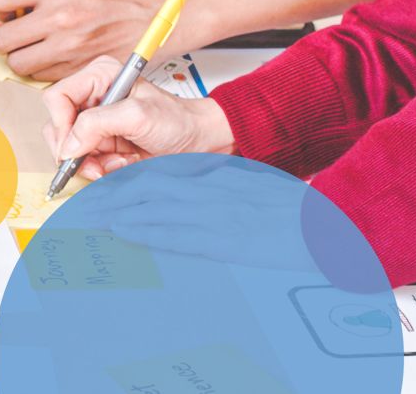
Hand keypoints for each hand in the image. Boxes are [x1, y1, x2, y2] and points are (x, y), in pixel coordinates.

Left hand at [0, 0, 183, 80]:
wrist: (159, 8)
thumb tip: (9, 5)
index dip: (1, 9)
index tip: (9, 12)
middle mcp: (60, 16)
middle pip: (3, 40)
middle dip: (7, 40)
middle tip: (19, 35)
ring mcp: (70, 45)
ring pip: (20, 65)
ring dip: (25, 58)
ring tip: (39, 47)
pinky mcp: (82, 67)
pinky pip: (45, 77)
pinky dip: (47, 70)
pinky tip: (59, 56)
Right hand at [42, 55, 233, 180]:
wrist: (199, 142)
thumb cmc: (178, 120)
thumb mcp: (138, 116)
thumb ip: (98, 124)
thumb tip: (68, 145)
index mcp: (98, 76)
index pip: (57, 98)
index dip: (60, 124)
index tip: (73, 147)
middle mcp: (92, 98)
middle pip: (57, 126)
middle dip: (76, 150)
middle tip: (94, 163)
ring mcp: (95, 122)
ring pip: (69, 149)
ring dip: (91, 163)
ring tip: (118, 163)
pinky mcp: (101, 142)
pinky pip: (84, 161)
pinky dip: (100, 169)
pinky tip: (121, 164)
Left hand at [85, 162, 320, 273]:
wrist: (326, 225)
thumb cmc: (291, 212)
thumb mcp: (250, 190)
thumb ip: (220, 189)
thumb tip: (193, 194)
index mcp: (216, 179)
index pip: (161, 176)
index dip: (130, 183)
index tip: (108, 189)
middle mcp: (210, 192)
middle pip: (148, 188)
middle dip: (115, 196)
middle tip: (89, 204)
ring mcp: (214, 215)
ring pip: (153, 208)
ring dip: (119, 213)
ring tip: (94, 218)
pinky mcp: (222, 240)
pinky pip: (174, 234)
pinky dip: (144, 231)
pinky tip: (123, 231)